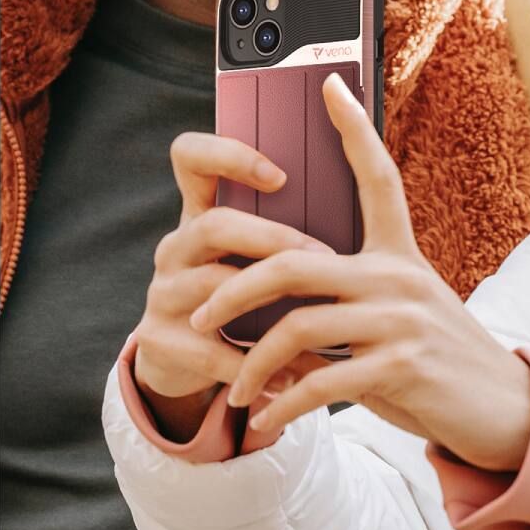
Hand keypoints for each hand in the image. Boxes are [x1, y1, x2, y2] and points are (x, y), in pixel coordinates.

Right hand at [135, 134, 325, 438]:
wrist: (191, 359)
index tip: (281, 176)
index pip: (190, 156)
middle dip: (272, 239)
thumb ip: (295, 219)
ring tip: (315, 317)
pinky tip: (288, 374)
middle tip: (323, 257)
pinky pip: (206, 347)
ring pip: (212, 285)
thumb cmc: (248, 288)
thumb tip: (373, 180)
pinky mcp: (156, 340)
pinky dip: (251, 362)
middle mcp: (176, 245)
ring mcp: (161, 292)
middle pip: (214, 225)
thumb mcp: (260, 251)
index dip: (228, 155)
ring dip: (269, 301)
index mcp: (202, 211)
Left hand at [187, 73, 529, 472]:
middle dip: (234, 289)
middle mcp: (400, 277)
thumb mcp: (403, 314)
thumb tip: (283, 315)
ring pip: (298, 326)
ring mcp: (401, 321)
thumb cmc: (439, 359)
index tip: (329, 87)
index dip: (355, 129)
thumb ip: (354, 301)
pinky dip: (283, 407)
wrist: (499, 407)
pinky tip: (268, 422)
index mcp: (402, 255)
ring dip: (252, 365)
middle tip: (200, 314)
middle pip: (296, 261)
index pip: (378, 178)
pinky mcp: (401, 367)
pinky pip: (320, 383)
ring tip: (237, 392)